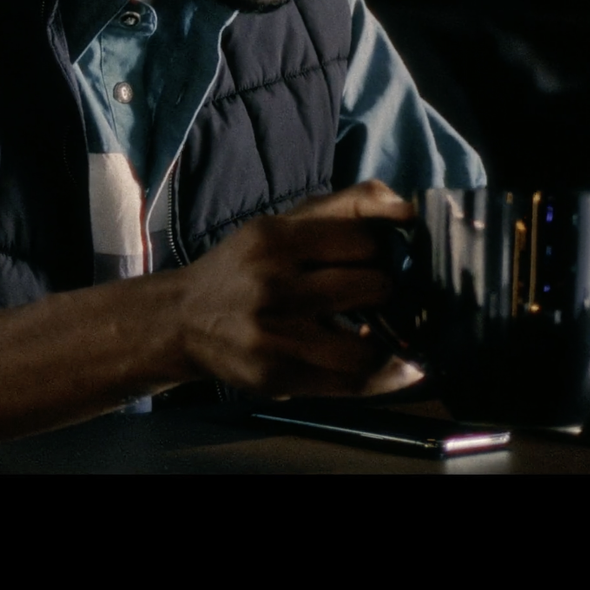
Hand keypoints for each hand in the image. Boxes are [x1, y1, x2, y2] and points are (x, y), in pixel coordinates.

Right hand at [170, 181, 424, 398]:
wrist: (182, 320)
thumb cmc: (244, 269)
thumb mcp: (282, 226)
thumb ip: (346, 206)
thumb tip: (407, 207)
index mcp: (274, 239)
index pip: (364, 240)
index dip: (381, 251)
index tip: (377, 261)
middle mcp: (272, 286)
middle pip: (373, 287)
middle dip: (383, 292)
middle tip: (377, 297)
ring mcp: (275, 336)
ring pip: (369, 345)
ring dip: (388, 340)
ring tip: (383, 332)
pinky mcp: (278, 376)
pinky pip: (353, 382)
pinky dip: (385, 376)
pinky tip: (397, 368)